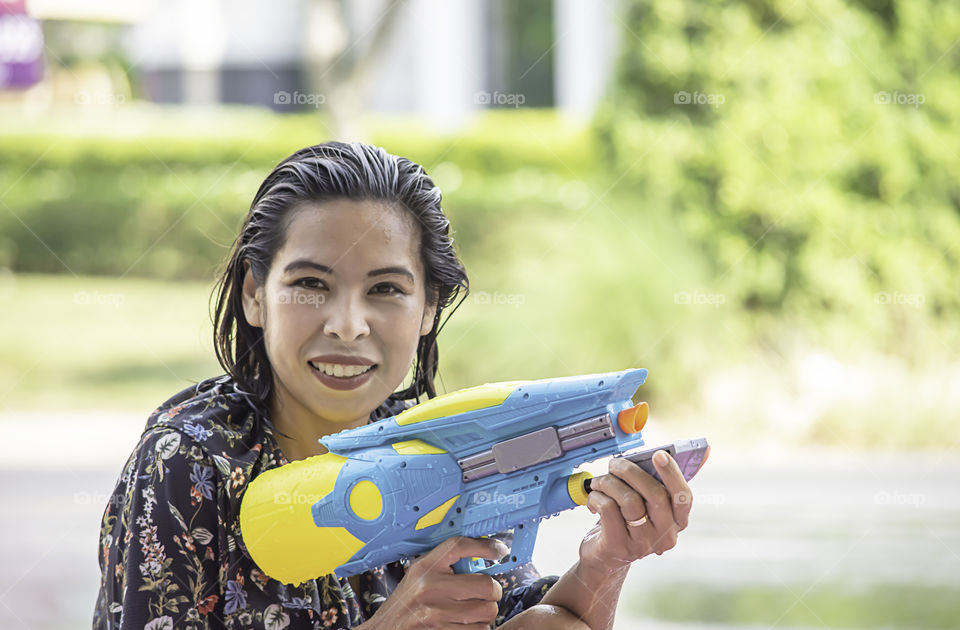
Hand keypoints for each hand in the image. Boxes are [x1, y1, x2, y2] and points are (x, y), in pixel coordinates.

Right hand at [364, 536, 506, 629]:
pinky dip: (477, 629)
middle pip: (487, 586)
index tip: (499, 550)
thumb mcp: (420, 574)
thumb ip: (446, 565)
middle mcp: (430, 588)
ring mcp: (435, 615)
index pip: (460, 546)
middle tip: (484, 593)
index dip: (485, 546)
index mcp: (425, 566)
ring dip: (485, 614)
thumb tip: (485, 557)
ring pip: (487, 612)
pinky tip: (463, 625)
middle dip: (492, 591)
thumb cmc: (407, 602)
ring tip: (470, 611)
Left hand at [579, 451, 695, 573]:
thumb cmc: (629, 521)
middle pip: (655, 494)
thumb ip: (670, 479)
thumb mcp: (651, 503)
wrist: (605, 556)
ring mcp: (643, 543)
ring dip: (609, 483)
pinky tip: (594, 498)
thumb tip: (705, 450)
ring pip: (629, 500)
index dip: (672, 473)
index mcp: (678, 521)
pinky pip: (609, 510)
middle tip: (615, 463)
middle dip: (631, 471)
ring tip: (599, 481)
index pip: (684, 496)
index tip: (659, 454)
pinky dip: (597, 497)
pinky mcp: (619, 546)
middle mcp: (665, 535)